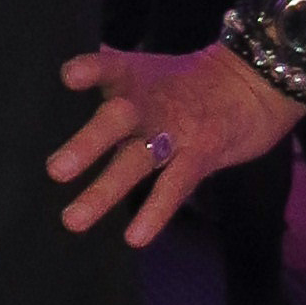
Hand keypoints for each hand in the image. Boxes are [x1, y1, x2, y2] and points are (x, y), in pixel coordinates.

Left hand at [50, 44, 305, 246]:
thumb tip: (65, 73)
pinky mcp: (200, 158)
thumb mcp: (145, 70)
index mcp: (134, 77)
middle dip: (88, 144)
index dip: (90, 69)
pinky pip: (174, 187)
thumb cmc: (184, 81)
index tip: (69, 77)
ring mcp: (176, 133)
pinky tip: (134, 238)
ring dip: (106, 190)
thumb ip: (107, 73)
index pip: (109, 66)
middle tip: (54, 172)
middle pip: (117, 121)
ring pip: (138, 161)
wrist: (251, 84)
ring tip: (73, 219)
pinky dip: (155, 212)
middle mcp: (151, 104)